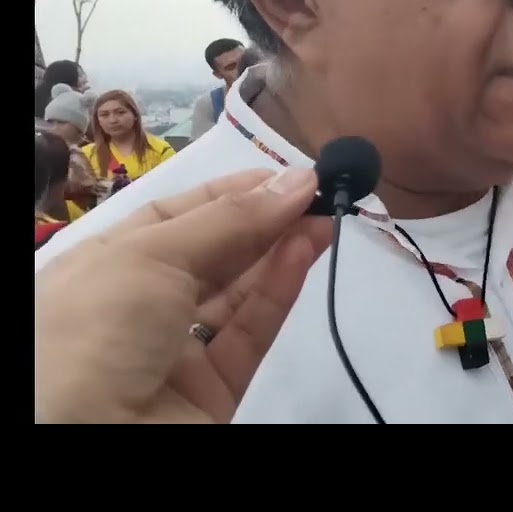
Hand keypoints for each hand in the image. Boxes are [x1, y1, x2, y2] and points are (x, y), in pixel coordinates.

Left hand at [35, 168, 331, 423]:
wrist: (88, 439)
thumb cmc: (97, 326)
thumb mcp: (152, 254)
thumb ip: (230, 219)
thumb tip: (298, 180)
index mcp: (105, 264)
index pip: (175, 217)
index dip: (230, 193)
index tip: (284, 175)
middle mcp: (139, 303)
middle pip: (213, 252)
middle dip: (264, 218)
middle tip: (317, 192)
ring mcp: (178, 348)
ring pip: (238, 293)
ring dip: (281, 251)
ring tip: (324, 217)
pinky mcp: (214, 388)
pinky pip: (249, 332)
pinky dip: (279, 291)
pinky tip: (306, 253)